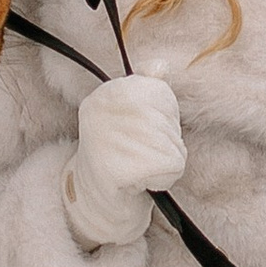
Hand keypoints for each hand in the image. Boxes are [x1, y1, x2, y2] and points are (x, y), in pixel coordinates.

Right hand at [63, 73, 185, 248]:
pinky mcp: (115, 169)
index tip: (141, 135)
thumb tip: (161, 64)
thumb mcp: (131, 118)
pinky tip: (141, 183)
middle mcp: (100, 112)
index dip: (162, 118)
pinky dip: (164, 179)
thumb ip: (146, 88)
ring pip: (172, 145)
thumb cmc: (119, 157)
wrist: (93, 202)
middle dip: (166, 142)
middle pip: (168, 120)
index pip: (160, 93)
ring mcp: (105, 139)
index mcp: (103, 95)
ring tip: (140, 169)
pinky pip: (169, 167)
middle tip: (140, 156)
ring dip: (166, 162)